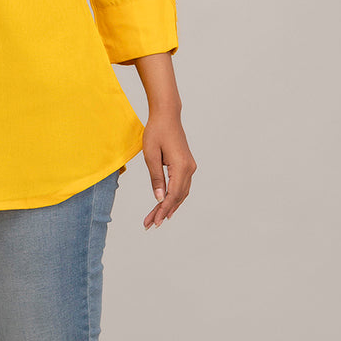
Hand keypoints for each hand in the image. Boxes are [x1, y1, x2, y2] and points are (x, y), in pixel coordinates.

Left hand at [141, 113, 195, 228]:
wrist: (167, 115)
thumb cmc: (156, 131)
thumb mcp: (151, 155)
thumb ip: (155, 178)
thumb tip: (158, 198)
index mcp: (181, 166)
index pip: (172, 194)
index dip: (163, 209)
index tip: (154, 221)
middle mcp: (189, 168)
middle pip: (178, 197)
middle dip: (164, 212)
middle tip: (151, 224)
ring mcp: (190, 167)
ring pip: (181, 193)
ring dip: (169, 206)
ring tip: (155, 219)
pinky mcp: (186, 165)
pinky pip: (181, 186)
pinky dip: (174, 197)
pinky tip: (166, 206)